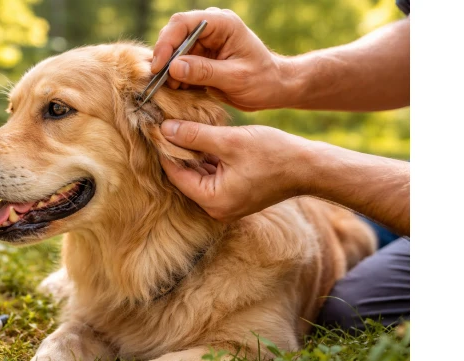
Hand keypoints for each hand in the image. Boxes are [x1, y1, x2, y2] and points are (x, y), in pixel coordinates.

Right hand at [151, 8, 287, 110]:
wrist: (273, 88)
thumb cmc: (262, 80)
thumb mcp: (235, 78)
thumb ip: (204, 71)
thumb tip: (173, 67)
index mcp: (222, 23)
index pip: (183, 23)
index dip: (166, 43)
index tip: (160, 67)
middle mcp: (210, 27)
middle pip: (174, 35)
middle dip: (165, 58)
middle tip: (162, 82)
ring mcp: (204, 41)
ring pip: (174, 51)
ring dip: (169, 70)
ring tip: (175, 89)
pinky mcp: (201, 56)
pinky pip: (180, 63)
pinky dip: (176, 77)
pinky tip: (182, 90)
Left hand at [158, 119, 309, 221]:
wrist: (309, 167)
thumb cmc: (273, 155)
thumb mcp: (230, 141)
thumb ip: (195, 136)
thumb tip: (164, 129)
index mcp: (213, 201)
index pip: (176, 174)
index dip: (165, 148)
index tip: (155, 126)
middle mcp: (217, 208)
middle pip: (186, 176)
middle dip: (177, 150)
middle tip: (164, 124)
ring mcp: (227, 203)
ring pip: (199, 174)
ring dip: (191, 153)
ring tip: (179, 126)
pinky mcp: (236, 194)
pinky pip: (213, 175)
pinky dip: (207, 158)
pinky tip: (201, 136)